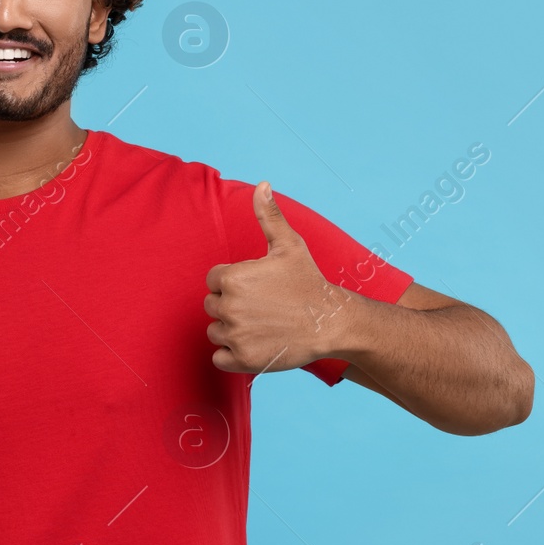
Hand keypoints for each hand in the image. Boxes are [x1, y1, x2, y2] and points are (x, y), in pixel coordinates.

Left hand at [203, 181, 357, 373]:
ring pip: (215, 331)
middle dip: (232, 305)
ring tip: (261, 324)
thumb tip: (262, 185)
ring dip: (232, 330)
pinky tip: (255, 343)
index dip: (234, 283)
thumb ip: (269, 216)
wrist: (331, 321)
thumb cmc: (308, 281)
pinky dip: (232, 354)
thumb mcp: (289, 245)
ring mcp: (234, 335)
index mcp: (231, 278)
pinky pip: (219, 358)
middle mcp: (228, 307)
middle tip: (262, 306)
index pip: (214, 280)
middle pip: (212, 306)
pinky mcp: (241, 360)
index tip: (258, 287)